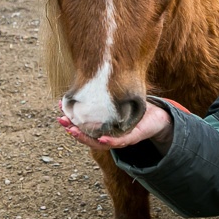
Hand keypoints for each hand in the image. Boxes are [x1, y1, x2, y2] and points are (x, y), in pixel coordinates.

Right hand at [58, 102, 173, 151]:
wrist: (158, 115)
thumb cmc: (135, 106)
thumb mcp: (117, 97)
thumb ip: (104, 92)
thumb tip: (87, 76)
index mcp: (103, 127)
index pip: (83, 124)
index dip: (71, 118)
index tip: (59, 109)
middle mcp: (109, 135)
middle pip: (87, 135)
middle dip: (72, 129)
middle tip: (61, 121)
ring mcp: (119, 138)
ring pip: (99, 143)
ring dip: (85, 138)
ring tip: (72, 130)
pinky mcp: (132, 138)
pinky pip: (118, 142)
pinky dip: (108, 142)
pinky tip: (100, 138)